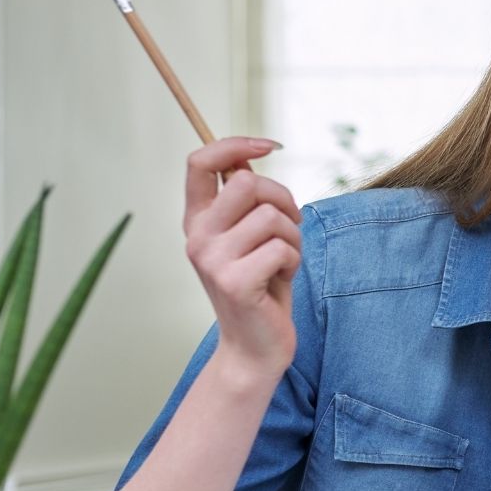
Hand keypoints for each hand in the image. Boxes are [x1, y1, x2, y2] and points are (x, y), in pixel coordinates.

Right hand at [183, 137, 301, 374]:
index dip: (235, 143)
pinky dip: (293, 262)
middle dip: (282, 198)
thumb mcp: (250, 236)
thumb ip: (244, 199)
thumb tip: (247, 154)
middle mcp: (197, 237)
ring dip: (292, 237)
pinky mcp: (234, 282)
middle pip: (246, 181)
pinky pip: (282, 249)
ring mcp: (212, 260)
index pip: (200, 161)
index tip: (269, 145)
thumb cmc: (261, 286)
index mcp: (198, 220)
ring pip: (271, 216)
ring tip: (283, 260)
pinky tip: (280, 280)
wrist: (255, 347)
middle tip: (288, 225)